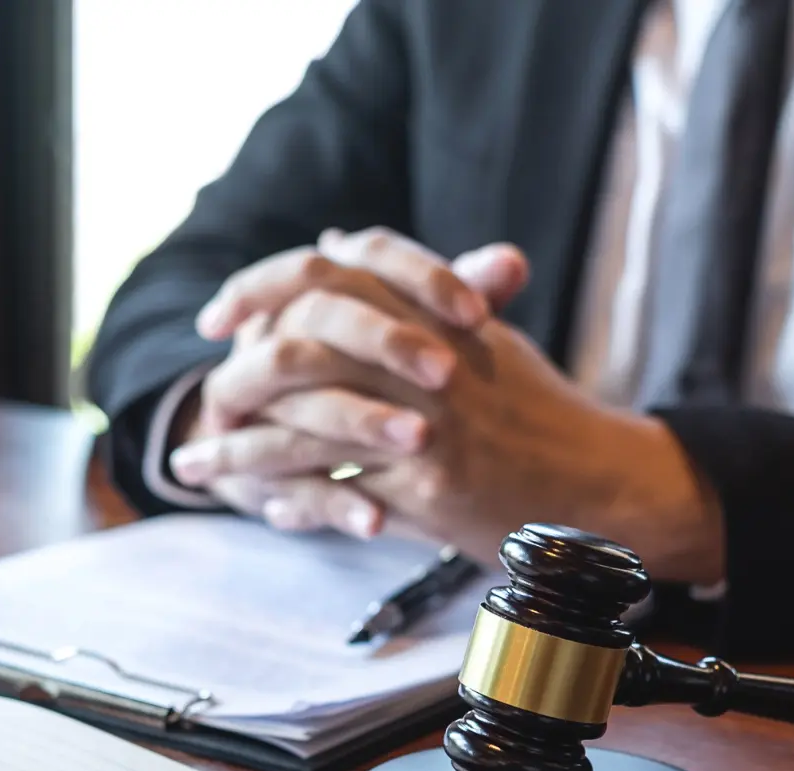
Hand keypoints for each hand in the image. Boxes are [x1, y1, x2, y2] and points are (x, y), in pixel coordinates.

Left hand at [173, 228, 725, 581]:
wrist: (599, 479)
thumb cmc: (536, 412)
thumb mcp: (477, 336)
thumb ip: (408, 290)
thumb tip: (336, 240)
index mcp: (434, 309)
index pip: (329, 274)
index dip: (260, 289)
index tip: (215, 317)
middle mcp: (424, 357)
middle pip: (300, 349)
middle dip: (233, 379)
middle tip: (197, 405)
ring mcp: (425, 420)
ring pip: (304, 425)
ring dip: (239, 451)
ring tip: (193, 469)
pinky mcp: (427, 482)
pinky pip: (336, 487)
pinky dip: (292, 499)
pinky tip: (263, 507)